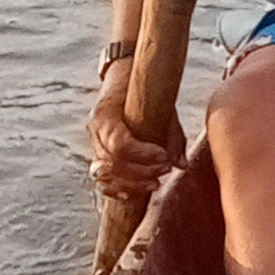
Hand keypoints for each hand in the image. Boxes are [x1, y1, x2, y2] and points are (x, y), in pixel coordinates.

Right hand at [86, 72, 184, 200]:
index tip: (164, 156)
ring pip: (105, 176)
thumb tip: (182, 165)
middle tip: (167, 168)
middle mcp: (94, 132)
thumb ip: (172, 135)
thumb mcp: (161, 105)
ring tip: (156, 183)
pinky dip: (117, 190)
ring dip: (132, 184)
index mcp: (105, 115)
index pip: (119, 144)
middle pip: (112, 163)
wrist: (123, 81)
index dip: (142, 155)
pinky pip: (101, 180)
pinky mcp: (98, 156)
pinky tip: (135, 194)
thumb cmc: (144, 92)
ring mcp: (93, 145)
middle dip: (141, 172)